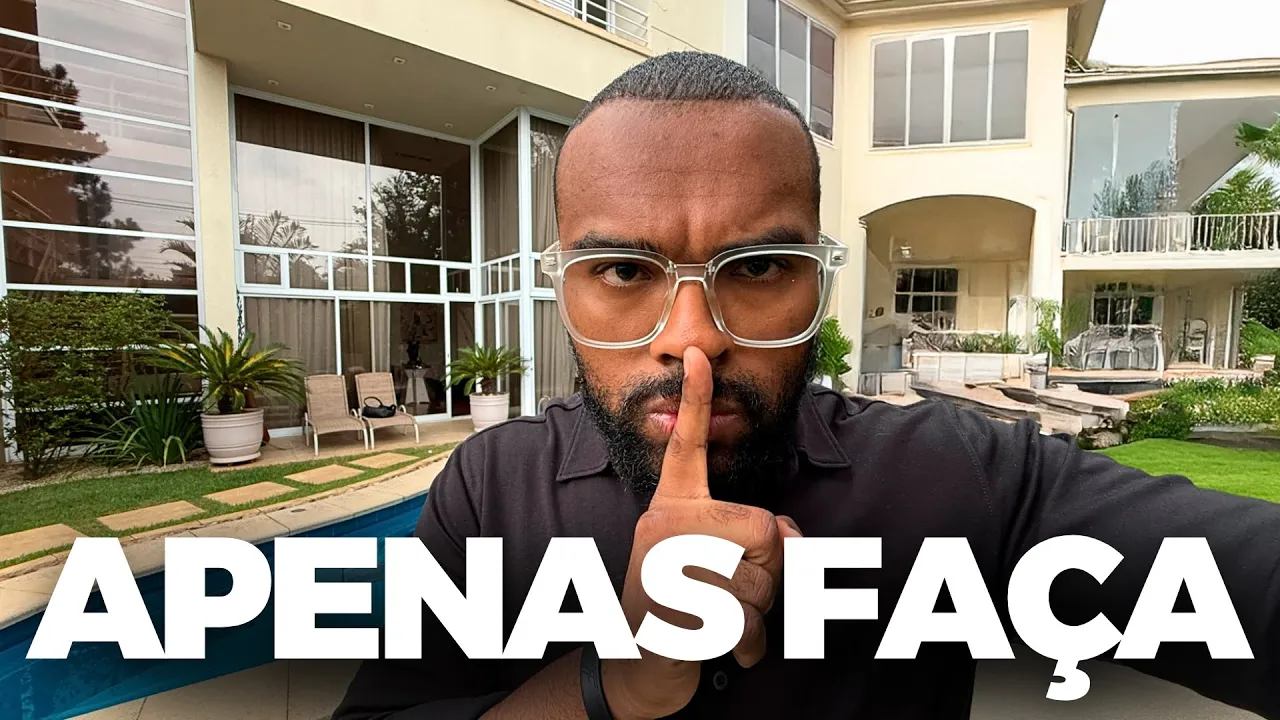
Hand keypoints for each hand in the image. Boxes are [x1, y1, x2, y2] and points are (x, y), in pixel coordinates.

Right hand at [601, 347, 802, 719]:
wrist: (636, 666)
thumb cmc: (681, 606)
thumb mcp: (713, 563)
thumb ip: (754, 539)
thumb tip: (791, 538)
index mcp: (672, 508)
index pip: (688, 449)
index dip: (696, 402)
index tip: (698, 355)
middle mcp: (664, 527)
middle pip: (761, 530)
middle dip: (767, 571)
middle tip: (733, 592)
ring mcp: (665, 566)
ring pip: (762, 580)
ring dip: (758, 612)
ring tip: (722, 618)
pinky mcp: (674, 609)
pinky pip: (748, 619)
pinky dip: (750, 642)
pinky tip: (724, 645)